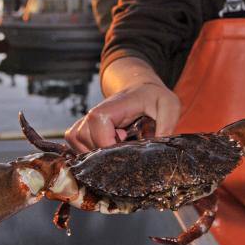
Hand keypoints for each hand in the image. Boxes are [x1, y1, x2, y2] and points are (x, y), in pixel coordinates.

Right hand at [65, 82, 179, 152]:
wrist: (141, 89)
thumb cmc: (153, 97)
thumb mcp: (169, 105)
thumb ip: (167, 123)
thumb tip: (159, 145)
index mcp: (109, 109)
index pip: (100, 136)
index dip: (112, 150)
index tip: (128, 152)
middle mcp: (92, 115)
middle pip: (88, 145)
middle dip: (107, 155)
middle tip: (126, 150)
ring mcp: (85, 122)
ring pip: (79, 147)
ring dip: (97, 155)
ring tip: (118, 149)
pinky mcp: (83, 129)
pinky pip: (75, 145)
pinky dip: (87, 152)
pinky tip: (106, 151)